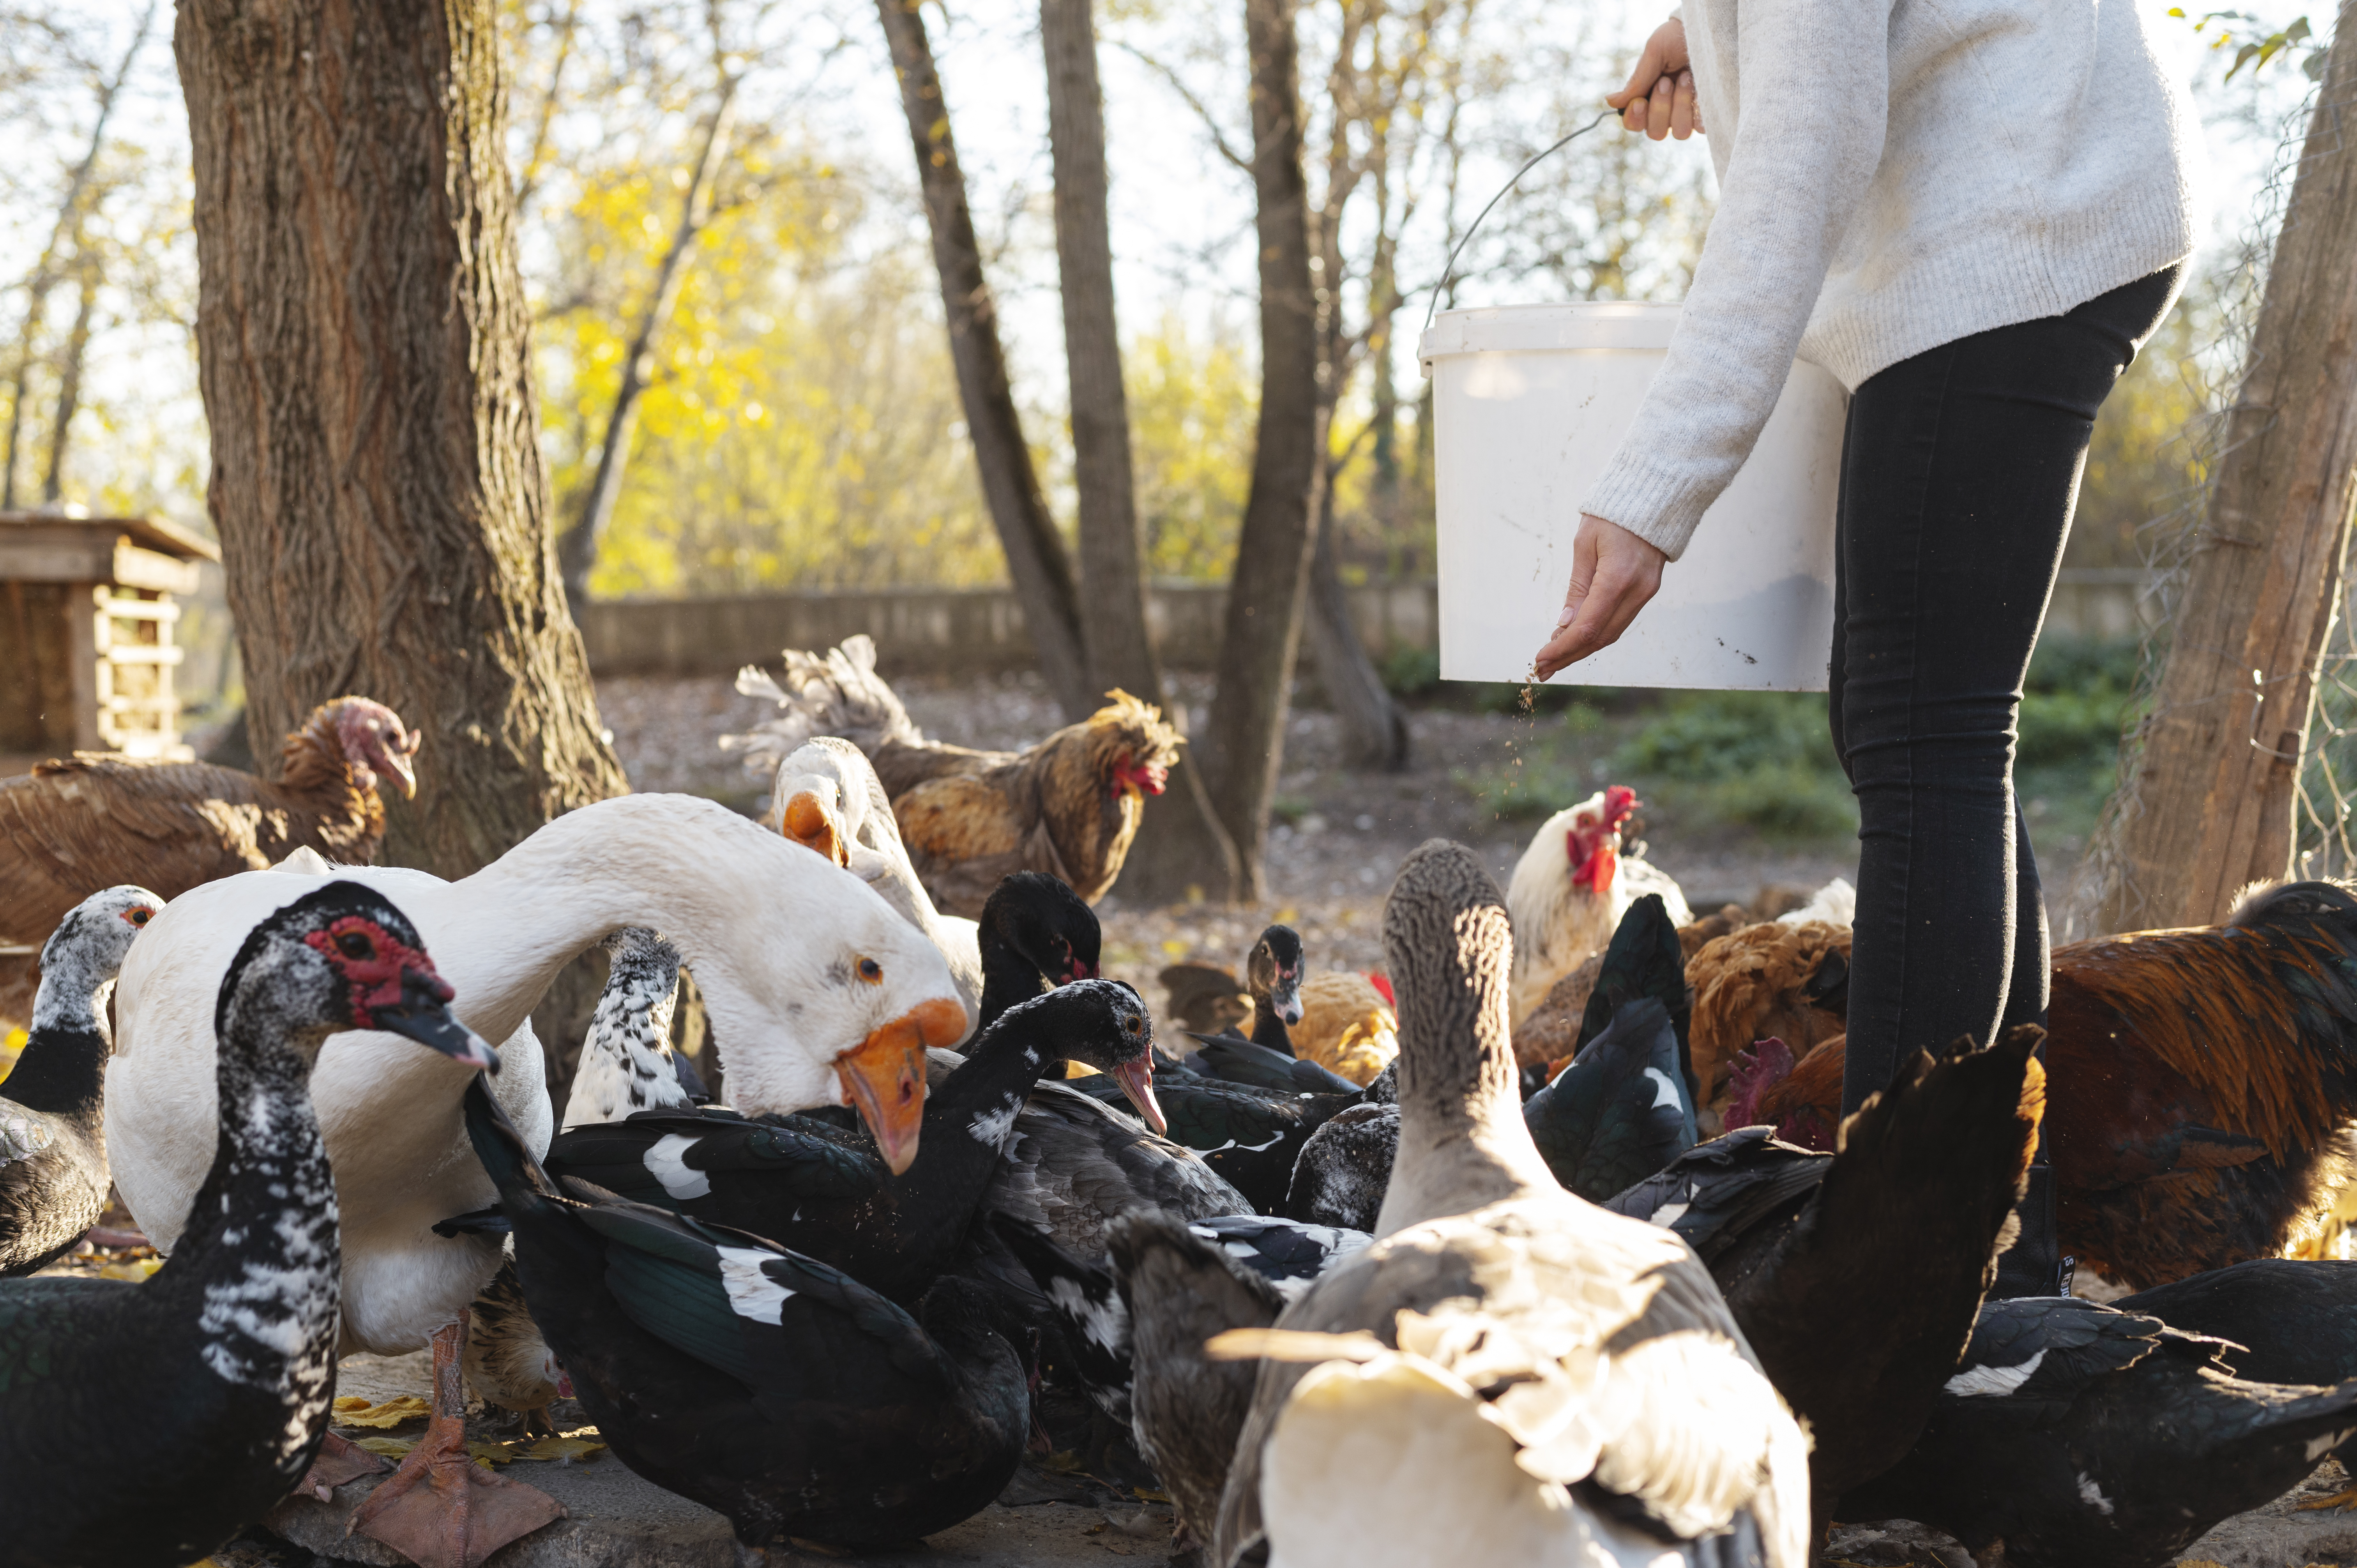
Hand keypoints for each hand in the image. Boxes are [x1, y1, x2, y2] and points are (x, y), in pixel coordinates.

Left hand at [1532, 515, 1665, 680]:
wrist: (1653, 496)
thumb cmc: (1612, 514)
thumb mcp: (1584, 545)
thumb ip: (1577, 587)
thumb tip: (1564, 624)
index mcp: (1617, 579)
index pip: (1587, 627)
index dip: (1562, 648)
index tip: (1540, 659)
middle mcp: (1636, 591)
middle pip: (1600, 638)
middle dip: (1569, 656)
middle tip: (1541, 670)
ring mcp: (1646, 593)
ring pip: (1612, 634)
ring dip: (1582, 650)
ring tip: (1554, 660)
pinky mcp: (1648, 591)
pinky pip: (1620, 621)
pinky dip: (1597, 634)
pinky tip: (1577, 639)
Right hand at [1607, 17, 1702, 139]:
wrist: (1706, 29)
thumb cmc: (1677, 38)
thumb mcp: (1654, 53)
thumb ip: (1636, 81)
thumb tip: (1610, 101)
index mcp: (1647, 98)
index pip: (1634, 124)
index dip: (1635, 118)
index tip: (1640, 102)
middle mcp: (1666, 111)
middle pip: (1655, 132)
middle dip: (1660, 107)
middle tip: (1667, 80)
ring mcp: (1688, 114)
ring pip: (1679, 132)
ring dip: (1681, 105)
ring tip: (1686, 78)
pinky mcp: (1708, 113)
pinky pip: (1701, 127)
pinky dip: (1699, 109)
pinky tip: (1701, 88)